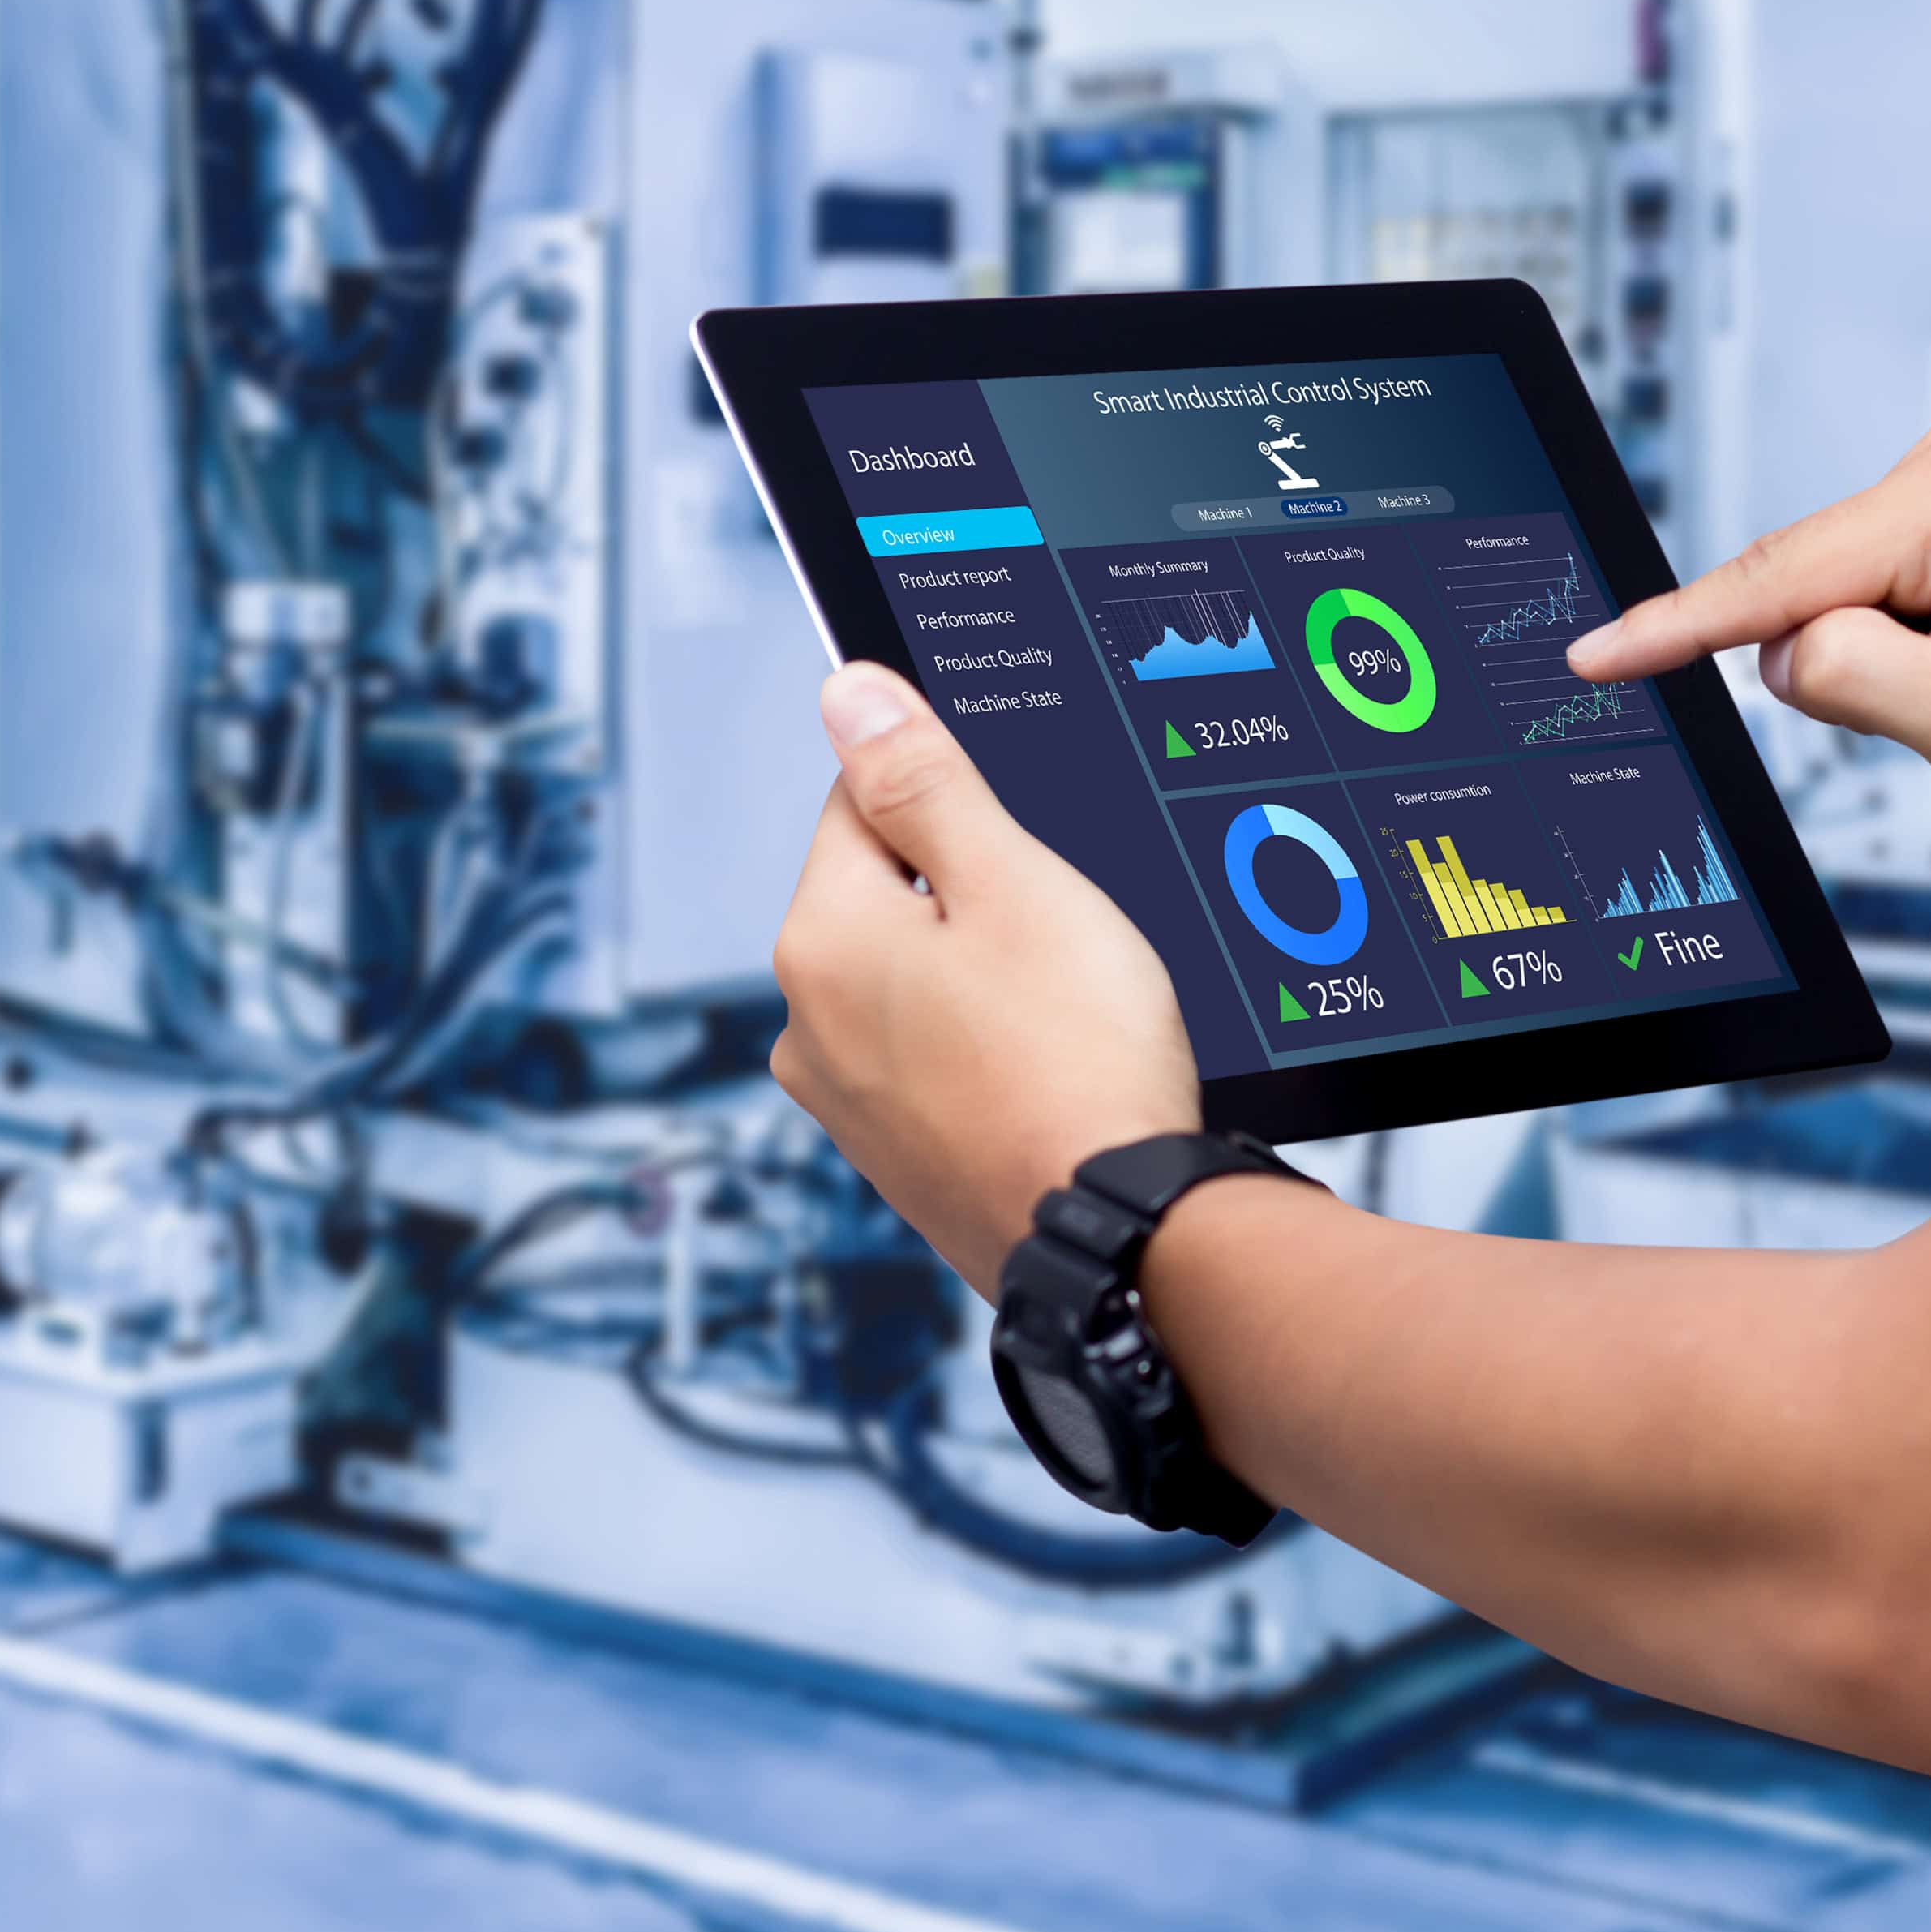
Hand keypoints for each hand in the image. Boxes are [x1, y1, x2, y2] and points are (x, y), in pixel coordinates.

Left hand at [768, 663, 1205, 1290]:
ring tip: (1065, 1015)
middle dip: (971, 899)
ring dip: (985, 980)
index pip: (862, 806)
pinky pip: (939, 1064)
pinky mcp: (899, 1161)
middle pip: (889, 899)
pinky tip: (1053, 1071)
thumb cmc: (1078, 1057)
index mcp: (819, 941)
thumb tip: (846, 693)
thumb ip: (923, 780)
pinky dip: (990, 1054)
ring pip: (919, 986)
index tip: (1024, 849)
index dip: (955, 808)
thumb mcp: (1012, 881)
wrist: (1123, 1237)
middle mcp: (807, 1026)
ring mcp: (848, 1105)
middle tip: (1061, 940)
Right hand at [1564, 407, 1930, 855]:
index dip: (1674, 628)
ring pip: (1833, 588)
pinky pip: (1869, 581)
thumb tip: (1778, 648)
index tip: (1589, 658)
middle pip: (1806, 581)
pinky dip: (1895, 637)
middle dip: (1836, 661)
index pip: (1777, 577)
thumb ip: (1840, 676)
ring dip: (1876, 654)